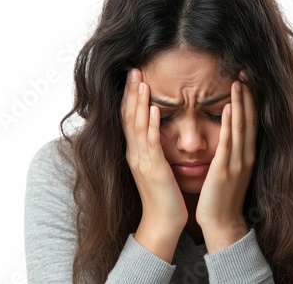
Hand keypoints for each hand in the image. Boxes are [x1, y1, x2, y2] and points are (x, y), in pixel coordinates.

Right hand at [121, 69, 186, 261]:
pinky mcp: (154, 171)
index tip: (135, 76)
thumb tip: (159, 128)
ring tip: (142, 82)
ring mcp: (142, 162)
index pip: (129, 118)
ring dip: (139, 103)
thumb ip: (154, 147)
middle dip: (131, 93)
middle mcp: (135, 154)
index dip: (130, 96)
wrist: (163, 222)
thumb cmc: (163, 195)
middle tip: (134, 70)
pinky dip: (152, 126)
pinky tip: (155, 110)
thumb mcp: (155, 166)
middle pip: (129, 117)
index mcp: (136, 152)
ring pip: (137, 127)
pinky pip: (151, 144)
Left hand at [196, 78, 257, 252]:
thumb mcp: (232, 169)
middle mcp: (246, 155)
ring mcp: (238, 162)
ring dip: (241, 102)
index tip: (247, 78)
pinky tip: (229, 106)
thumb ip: (232, 151)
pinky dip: (230, 122)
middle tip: (245, 70)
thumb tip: (229, 132)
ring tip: (239, 80)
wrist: (222, 223)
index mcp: (247, 154)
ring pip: (242, 126)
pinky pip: (229, 142)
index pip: (252, 120)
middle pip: (251, 118)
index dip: (251, 99)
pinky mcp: (225, 169)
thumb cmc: (223, 197)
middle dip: (249, 94)